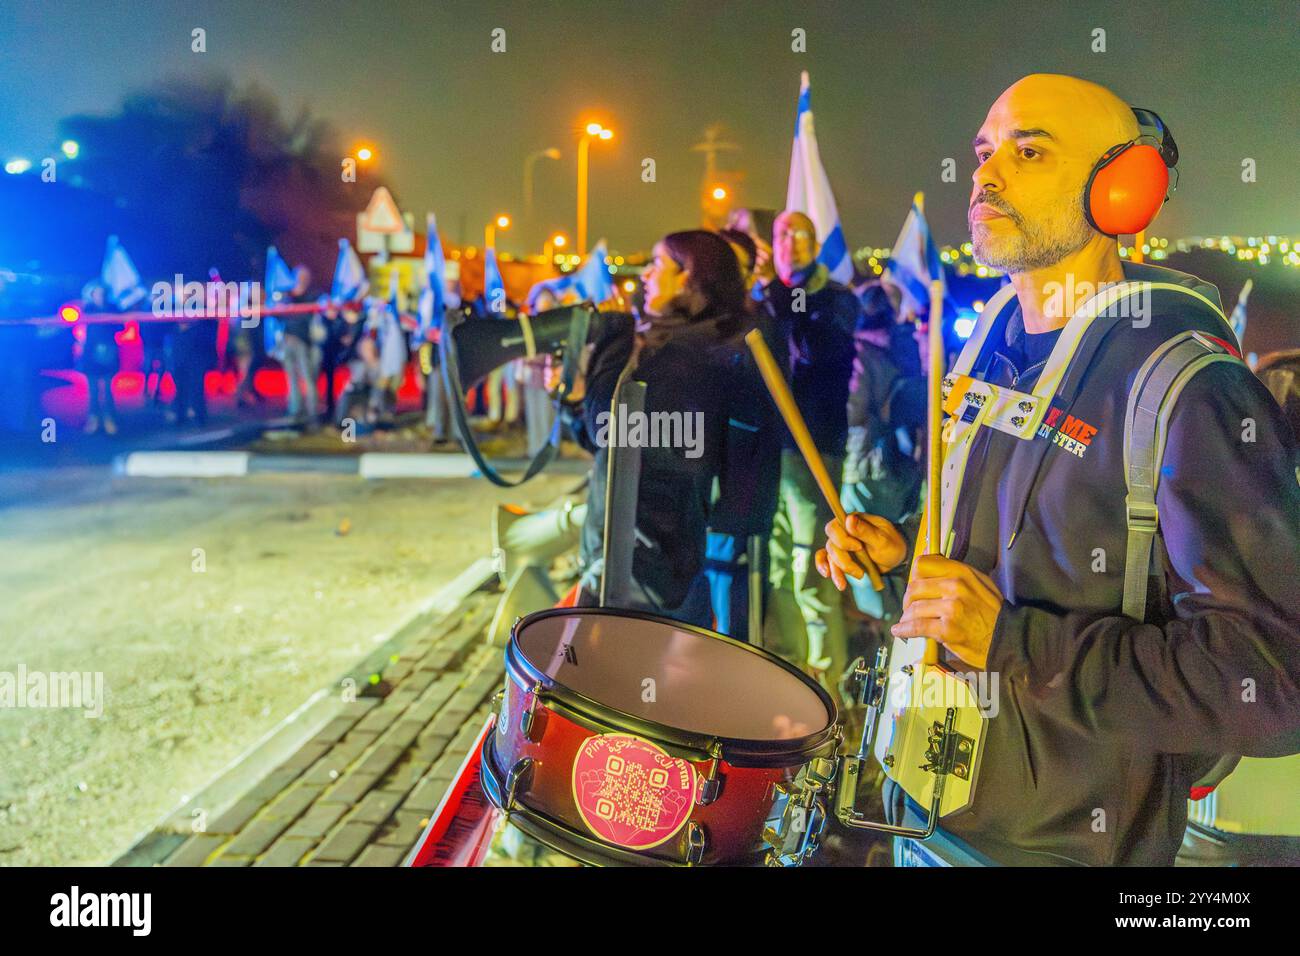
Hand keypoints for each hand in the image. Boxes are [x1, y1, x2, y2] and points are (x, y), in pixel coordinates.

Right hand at [815, 513, 907, 590]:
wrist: (895, 559)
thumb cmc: (891, 545)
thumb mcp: (882, 539)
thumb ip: (865, 530)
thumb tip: (849, 519)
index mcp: (852, 521)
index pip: (834, 527)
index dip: (842, 540)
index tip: (858, 548)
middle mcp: (843, 531)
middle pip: (831, 545)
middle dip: (843, 560)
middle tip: (861, 570)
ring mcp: (840, 545)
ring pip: (829, 556)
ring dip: (838, 570)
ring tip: (857, 577)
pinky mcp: (840, 557)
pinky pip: (825, 560)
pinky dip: (825, 567)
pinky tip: (830, 575)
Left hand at [892, 555, 1002, 669]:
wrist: (1008, 638)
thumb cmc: (993, 612)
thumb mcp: (980, 583)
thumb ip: (956, 574)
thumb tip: (930, 570)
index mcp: (962, 572)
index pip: (923, 564)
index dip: (914, 576)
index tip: (915, 586)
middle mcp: (955, 586)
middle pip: (914, 587)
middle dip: (908, 600)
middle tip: (909, 608)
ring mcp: (951, 608)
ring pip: (914, 608)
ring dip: (906, 617)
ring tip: (906, 622)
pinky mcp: (947, 629)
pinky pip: (916, 627)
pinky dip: (904, 630)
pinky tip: (899, 632)